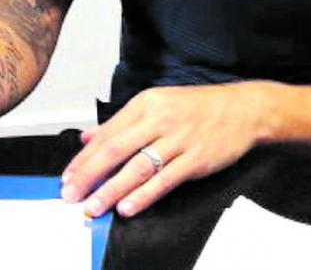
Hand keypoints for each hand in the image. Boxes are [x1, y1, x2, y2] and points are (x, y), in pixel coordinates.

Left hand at [61, 82, 267, 217]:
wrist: (244, 108)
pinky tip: (128, 207)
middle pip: (116, 150)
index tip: (67, 178)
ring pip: (138, 167)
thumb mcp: (160, 103)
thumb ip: (123, 122)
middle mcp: (161, 118)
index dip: (83, 159)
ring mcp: (180, 138)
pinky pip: (165, 179)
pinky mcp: (196, 158)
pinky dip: (144, 195)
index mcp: (148, 102)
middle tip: (71, 196)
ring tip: (93, 207)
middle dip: (89, 176)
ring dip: (111, 190)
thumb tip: (89, 137)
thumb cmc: (201, 107)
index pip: (107, 134)